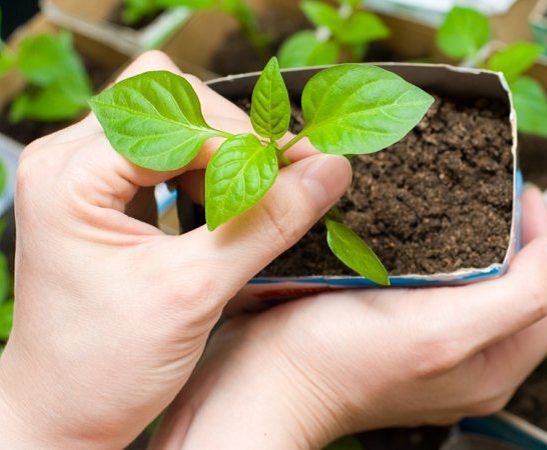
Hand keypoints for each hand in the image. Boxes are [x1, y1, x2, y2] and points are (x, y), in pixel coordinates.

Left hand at [0, 51, 351, 448]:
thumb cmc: (102, 367)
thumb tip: (330, 171)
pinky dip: (210, 172)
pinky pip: (168, 154)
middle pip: (172, 100)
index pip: (179, 118)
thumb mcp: (194, 293)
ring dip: (225, 154)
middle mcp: (69, 161)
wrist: (62, 413)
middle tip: (284, 181)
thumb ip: (266, 224)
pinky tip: (228, 208)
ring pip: (174, 122)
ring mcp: (84, 176)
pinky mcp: (104, 195)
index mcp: (70, 175)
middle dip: (235, 137)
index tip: (307, 166)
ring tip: (256, 199)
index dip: (249, 139)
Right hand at [149, 187, 546, 449]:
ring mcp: (438, 347)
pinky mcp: (403, 332)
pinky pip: (444, 284)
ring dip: (479, 236)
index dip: (544, 236)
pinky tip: (419, 227)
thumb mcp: (443, 333)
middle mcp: (476, 360)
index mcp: (499, 364)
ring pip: (484, 280)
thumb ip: (520, 297)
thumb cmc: (340, 362)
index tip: (516, 192)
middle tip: (487, 188)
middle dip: (515, 231)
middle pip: (524, 284)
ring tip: (458, 199)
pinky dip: (444, 250)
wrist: (261, 383)